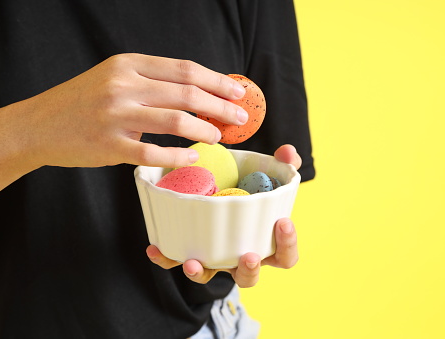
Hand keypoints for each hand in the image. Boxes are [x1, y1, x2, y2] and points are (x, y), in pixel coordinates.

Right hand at [19, 53, 247, 168]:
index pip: (184, 69)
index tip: (238, 92)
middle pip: (187, 93)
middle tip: (240, 118)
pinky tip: (191, 157)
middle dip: (221, 106)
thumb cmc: (82, 102)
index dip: (217, 81)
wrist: (37, 125)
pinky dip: (177, 156)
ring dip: (205, 129)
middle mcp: (123, 85)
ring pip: (175, 121)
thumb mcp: (114, 78)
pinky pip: (153, 153)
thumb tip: (199, 93)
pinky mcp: (108, 145)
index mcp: (128, 64)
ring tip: (219, 136)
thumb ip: (151, 82)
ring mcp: (115, 115)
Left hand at [146, 144, 301, 287]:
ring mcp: (213, 255)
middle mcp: (239, 255)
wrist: (218, 184)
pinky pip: (176, 260)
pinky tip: (156, 247)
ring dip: (201, 272)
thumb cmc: (250, 186)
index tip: (283, 221)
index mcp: (264, 242)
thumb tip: (288, 152)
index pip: (285, 256)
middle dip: (249, 269)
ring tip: (193, 262)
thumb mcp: (268, 173)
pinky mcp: (189, 248)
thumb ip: (283, 163)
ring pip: (209, 275)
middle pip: (248, 276)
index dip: (288, 244)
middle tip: (248, 256)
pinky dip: (166, 257)